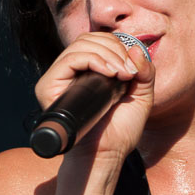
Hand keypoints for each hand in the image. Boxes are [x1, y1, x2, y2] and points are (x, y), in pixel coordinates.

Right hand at [34, 32, 154, 163]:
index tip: (134, 68)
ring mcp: (58, 79)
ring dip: (108, 54)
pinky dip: (93, 60)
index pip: (97, 41)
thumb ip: (145, 72)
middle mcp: (70, 73)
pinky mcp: (48, 87)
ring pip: (80, 46)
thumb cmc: (120, 131)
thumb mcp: (141, 96)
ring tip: (123, 74)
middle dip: (115, 49)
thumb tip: (135, 48)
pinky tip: (110, 73)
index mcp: (88, 72)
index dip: (118, 45)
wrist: (107, 155)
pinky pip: (70, 59)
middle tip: (130, 71)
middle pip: (88, 39)